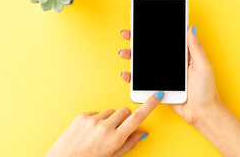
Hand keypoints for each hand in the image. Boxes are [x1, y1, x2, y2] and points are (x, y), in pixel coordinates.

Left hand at [45, 92, 163, 156]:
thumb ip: (128, 144)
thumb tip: (141, 133)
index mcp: (115, 139)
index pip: (137, 118)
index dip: (149, 105)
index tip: (157, 95)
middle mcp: (104, 127)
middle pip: (124, 111)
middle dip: (125, 118)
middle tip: (118, 129)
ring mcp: (92, 120)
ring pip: (110, 112)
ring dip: (109, 120)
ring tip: (100, 133)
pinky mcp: (82, 116)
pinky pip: (96, 113)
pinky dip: (96, 120)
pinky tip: (90, 131)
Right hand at [118, 26, 220, 125]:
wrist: (201, 113)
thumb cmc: (206, 91)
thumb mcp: (203, 66)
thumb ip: (195, 48)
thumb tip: (190, 28)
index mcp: (180, 56)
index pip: (164, 40)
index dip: (152, 32)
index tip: (141, 24)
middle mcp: (169, 64)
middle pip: (149, 50)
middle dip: (136, 41)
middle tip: (127, 35)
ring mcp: (161, 76)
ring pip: (142, 64)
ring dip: (131, 57)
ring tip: (124, 53)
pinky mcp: (156, 87)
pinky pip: (141, 81)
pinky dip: (132, 77)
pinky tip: (127, 74)